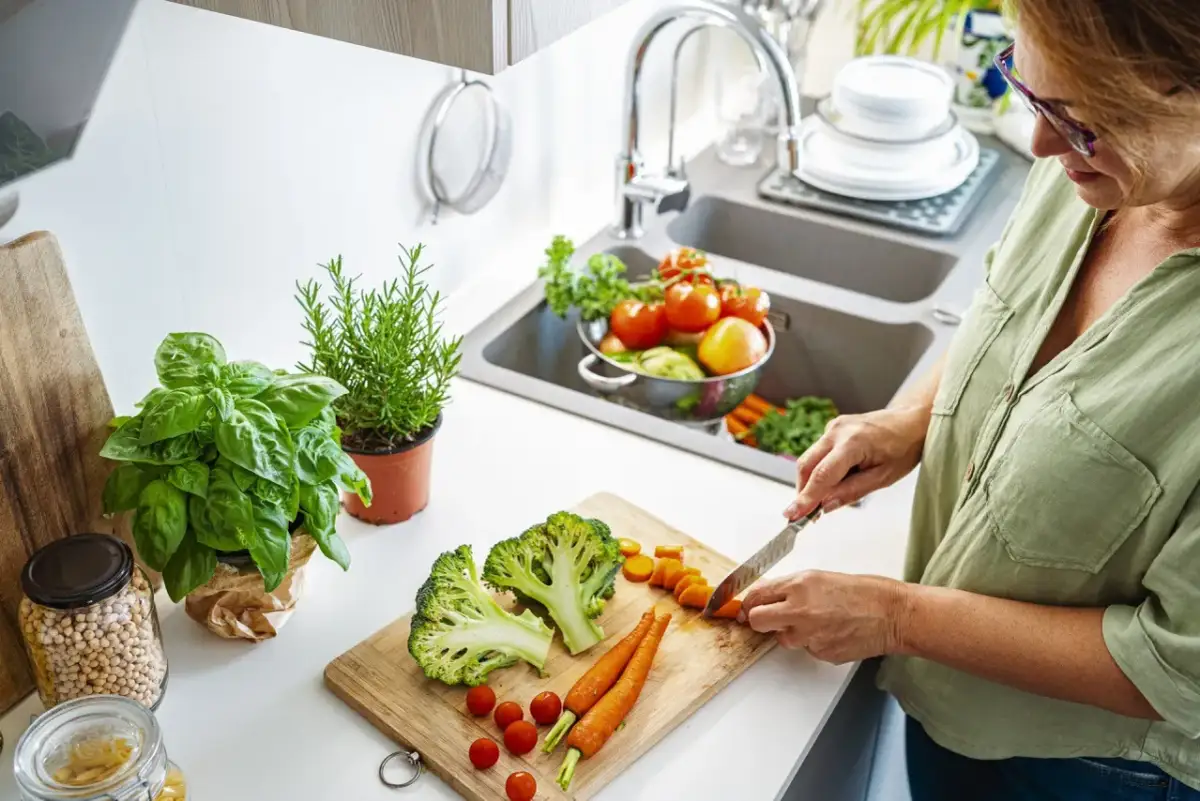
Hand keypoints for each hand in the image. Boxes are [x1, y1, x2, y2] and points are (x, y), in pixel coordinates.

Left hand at [739, 570, 909, 663]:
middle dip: (759, 621)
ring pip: (783, 639)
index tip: (745, 608)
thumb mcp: (820, 578)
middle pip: (758, 621)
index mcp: (799, 585)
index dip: (748, 603)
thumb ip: (790, 587)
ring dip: (791, 633)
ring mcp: (810, 634)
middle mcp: (800, 610)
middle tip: (769, 619)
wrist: (891, 613)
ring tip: (817, 622)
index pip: (757, 596)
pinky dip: (813, 643)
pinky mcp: (821, 653)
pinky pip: (806, 649)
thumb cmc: (863, 592)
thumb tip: (766, 594)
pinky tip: (831, 632)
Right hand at [784, 406, 928, 520]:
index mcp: (853, 443)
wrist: (912, 421)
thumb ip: (852, 492)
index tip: (792, 515)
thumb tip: (825, 506)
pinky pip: (818, 453)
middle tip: (804, 515)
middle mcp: (837, 431)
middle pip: (806, 465)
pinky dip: (820, 470)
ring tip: (825, 499)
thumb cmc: (904, 448)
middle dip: (803, 492)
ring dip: (811, 481)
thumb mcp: (884, 478)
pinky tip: (837, 479)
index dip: (806, 498)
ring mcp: (832, 427)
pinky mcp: (832, 428)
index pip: (821, 476)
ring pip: (809, 459)